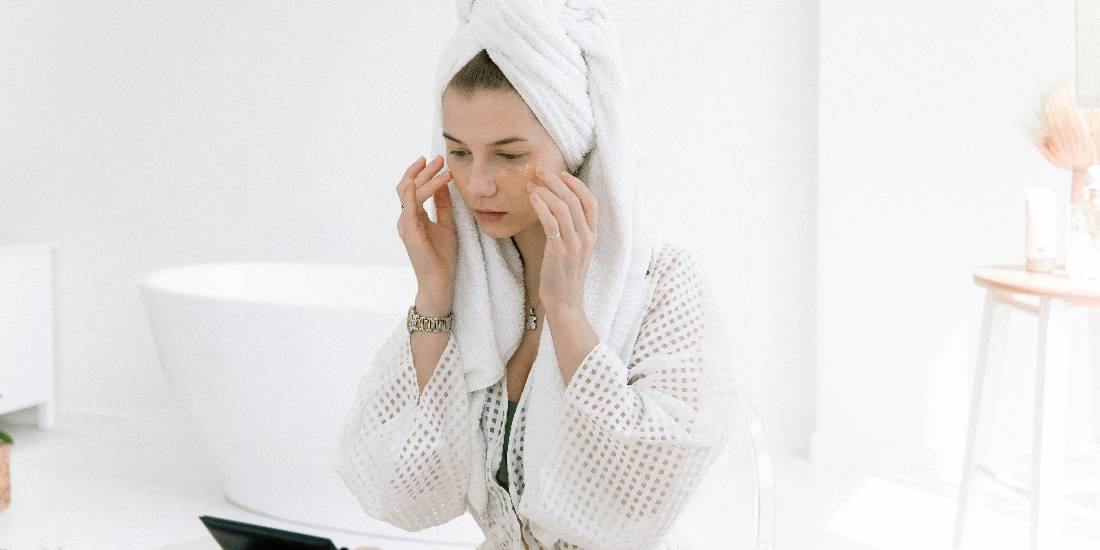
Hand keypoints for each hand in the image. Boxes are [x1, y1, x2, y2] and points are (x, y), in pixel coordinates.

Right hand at [396, 155, 456, 300]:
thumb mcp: (447, 224)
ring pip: (409, 194)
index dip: (421, 172)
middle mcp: (406, 218)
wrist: (440, 281)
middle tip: (439, 158)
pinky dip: (410, 195)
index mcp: (413, 216)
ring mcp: (406, 225)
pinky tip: (415, 184)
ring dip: (424, 178)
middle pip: (408, 186)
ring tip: (441, 167)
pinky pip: (408, 210)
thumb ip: (443, 205)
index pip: (412, 188)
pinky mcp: (410, 234)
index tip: (435, 160)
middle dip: (423, 170)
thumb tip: (444, 184)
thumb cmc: (442, 256)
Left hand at [527, 166, 598, 313]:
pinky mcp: (559, 251)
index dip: (577, 185)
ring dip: (545, 191)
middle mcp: (587, 238)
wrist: (565, 304)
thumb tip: (556, 212)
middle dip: (556, 181)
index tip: (562, 174)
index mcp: (592, 236)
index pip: (591, 202)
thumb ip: (570, 233)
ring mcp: (574, 245)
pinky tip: (532, 199)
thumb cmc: (564, 278)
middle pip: (575, 199)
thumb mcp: (574, 252)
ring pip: (563, 207)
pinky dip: (541, 206)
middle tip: (540, 171)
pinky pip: (551, 222)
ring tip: (531, 184)